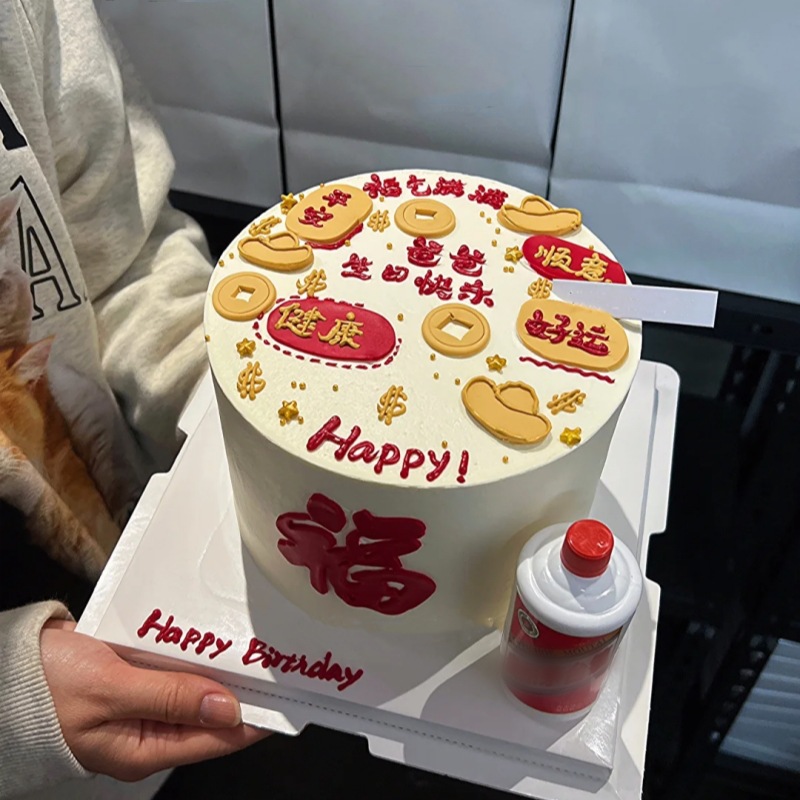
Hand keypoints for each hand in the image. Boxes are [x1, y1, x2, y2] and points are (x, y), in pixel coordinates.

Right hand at [40, 619, 268, 780]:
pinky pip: (174, 669)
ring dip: (219, 667)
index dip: (255, 716)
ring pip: (196, 687)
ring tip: (253, 644)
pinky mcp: (133, 680)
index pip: (217, 737)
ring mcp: (141, 705)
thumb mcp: (111, 690)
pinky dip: (192, 655)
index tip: (287, 694)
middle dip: (242, 687)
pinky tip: (210, 637)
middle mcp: (148, 731)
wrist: (4, 665)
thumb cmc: (46, 686)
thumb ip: (171, 698)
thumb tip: (227, 707)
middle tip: (276, 658)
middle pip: (211, 712)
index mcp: (144, 749)